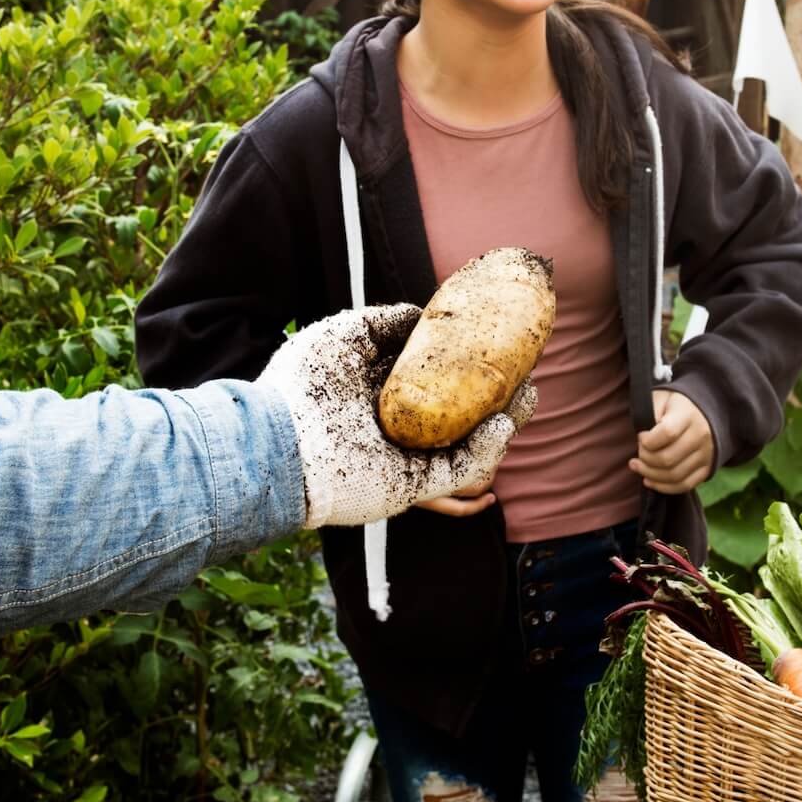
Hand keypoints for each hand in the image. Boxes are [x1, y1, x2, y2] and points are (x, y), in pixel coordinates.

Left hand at [256, 304, 536, 527]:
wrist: (275, 441)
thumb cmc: (301, 384)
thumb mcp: (344, 335)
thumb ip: (386, 322)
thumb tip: (423, 314)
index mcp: (383, 399)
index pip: (438, 387)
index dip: (471, 372)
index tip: (500, 349)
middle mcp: (398, 431)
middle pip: (462, 418)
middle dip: (500, 400)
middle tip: (526, 378)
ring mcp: (405, 461)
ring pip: (469, 445)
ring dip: (504, 424)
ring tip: (527, 397)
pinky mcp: (409, 488)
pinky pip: (458, 470)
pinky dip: (485, 451)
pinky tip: (502, 424)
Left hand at [629, 389, 714, 493]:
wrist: (707, 411)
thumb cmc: (675, 404)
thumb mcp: (661, 398)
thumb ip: (650, 412)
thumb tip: (645, 436)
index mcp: (688, 415)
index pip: (666, 434)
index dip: (647, 440)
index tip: (641, 436)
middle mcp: (701, 436)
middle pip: (667, 459)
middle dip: (645, 459)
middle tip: (637, 454)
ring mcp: (706, 455)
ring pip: (674, 476)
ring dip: (650, 475)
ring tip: (637, 467)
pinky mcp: (707, 469)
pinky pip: (685, 485)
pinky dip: (664, 487)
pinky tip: (649, 480)